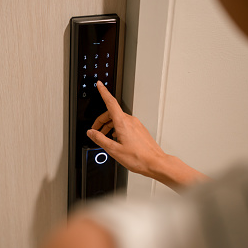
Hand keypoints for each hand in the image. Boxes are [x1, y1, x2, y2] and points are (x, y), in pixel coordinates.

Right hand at [87, 81, 209, 190]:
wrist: (155, 163)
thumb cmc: (138, 157)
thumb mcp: (114, 150)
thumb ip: (100, 139)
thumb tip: (91, 132)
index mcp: (123, 123)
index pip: (110, 102)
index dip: (104, 92)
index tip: (99, 85)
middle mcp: (130, 121)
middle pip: (112, 113)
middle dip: (101, 120)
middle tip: (95, 130)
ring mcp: (136, 124)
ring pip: (118, 119)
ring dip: (109, 125)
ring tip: (104, 137)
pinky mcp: (140, 129)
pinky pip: (125, 124)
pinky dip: (117, 128)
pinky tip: (115, 139)